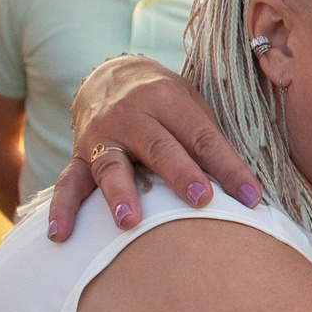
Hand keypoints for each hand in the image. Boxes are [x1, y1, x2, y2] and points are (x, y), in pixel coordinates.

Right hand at [47, 55, 261, 239]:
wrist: (110, 76)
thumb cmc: (165, 103)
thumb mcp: (192, 106)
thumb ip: (211, 143)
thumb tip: (250, 192)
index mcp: (167, 100)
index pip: (203, 137)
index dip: (229, 167)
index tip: (251, 197)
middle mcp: (132, 115)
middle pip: (159, 147)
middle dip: (180, 174)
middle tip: (201, 200)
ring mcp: (103, 136)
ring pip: (111, 166)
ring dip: (120, 193)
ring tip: (129, 221)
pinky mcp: (80, 155)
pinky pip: (68, 182)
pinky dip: (62, 208)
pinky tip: (60, 234)